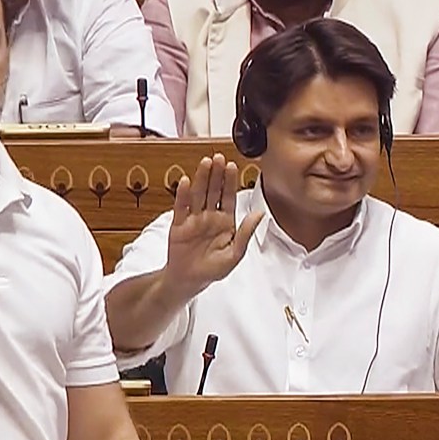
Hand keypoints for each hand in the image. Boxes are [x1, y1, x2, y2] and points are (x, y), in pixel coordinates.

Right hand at [164, 154, 262, 296]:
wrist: (189, 281)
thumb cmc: (212, 269)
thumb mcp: (235, 255)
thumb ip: (245, 233)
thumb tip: (259, 214)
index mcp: (225, 222)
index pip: (228, 197)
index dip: (230, 181)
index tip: (232, 166)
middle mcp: (209, 217)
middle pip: (213, 191)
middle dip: (216, 174)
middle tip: (218, 158)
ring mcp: (194, 219)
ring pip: (198, 195)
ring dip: (201, 179)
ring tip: (205, 163)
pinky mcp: (179, 225)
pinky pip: (181, 208)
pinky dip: (183, 195)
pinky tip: (186, 182)